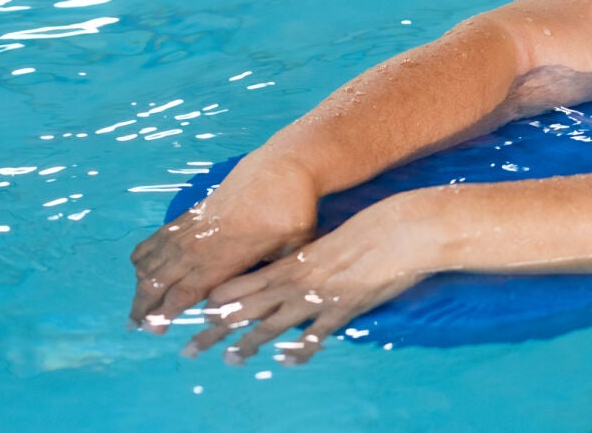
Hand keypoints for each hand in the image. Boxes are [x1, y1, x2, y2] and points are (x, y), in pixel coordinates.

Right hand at [129, 156, 318, 331]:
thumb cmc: (291, 211)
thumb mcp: (293, 247)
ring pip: (152, 262)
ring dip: (140, 286)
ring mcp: (190, 229)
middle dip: (144, 306)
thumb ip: (276, 274)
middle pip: (159, 281)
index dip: (166, 313)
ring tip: (136, 308)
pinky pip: (154, 240)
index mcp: (224, 258)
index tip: (154, 330)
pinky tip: (141, 271)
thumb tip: (274, 297)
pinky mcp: (188, 216)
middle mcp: (199, 245)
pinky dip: (143, 257)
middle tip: (136, 326)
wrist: (280, 168)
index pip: (185, 292)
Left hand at [183, 194, 432, 364]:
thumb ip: (310, 259)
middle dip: (215, 330)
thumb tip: (298, 269)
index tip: (200, 313)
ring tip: (229, 359)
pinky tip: (288, 362)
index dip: (218, 301)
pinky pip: (315, 334)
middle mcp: (296, 282)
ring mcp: (317, 297)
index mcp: (292, 262)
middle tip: (190, 348)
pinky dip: (300, 350)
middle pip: (245, 309)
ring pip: (272, 325)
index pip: (242, 284)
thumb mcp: (330, 241)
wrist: (401, 231)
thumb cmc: (370, 229)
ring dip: (247, 344)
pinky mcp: (341, 310)